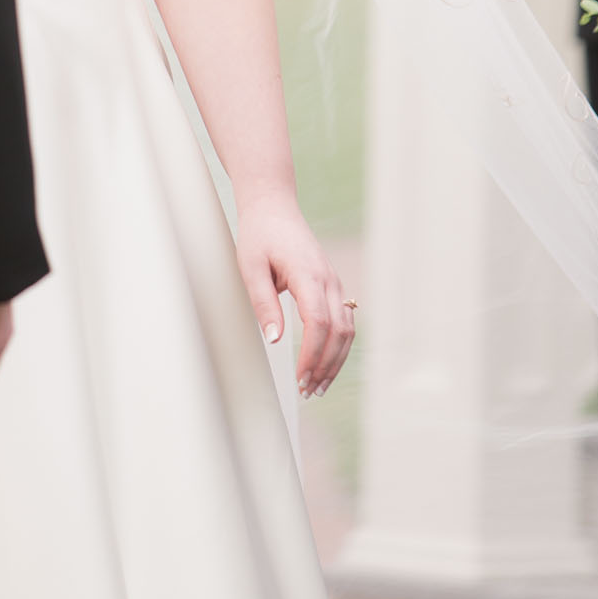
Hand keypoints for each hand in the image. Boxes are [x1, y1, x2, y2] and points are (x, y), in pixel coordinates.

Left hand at [235, 194, 353, 398]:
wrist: (273, 207)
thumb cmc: (259, 235)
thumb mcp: (250, 267)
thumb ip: (264, 303)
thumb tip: (275, 341)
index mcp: (308, 273)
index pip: (319, 323)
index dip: (312, 355)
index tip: (300, 378)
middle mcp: (328, 279)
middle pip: (339, 331)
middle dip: (326, 365)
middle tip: (308, 391)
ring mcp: (333, 282)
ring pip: (347, 329)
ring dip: (335, 360)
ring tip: (318, 386)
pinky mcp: (332, 285)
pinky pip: (344, 320)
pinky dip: (338, 345)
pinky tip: (325, 363)